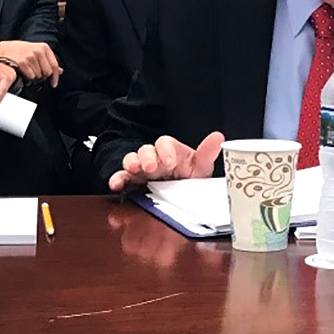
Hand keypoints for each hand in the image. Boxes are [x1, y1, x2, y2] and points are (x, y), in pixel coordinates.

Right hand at [0, 40, 61, 86]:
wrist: (3, 49)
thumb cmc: (20, 51)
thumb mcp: (36, 52)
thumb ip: (48, 61)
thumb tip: (61, 71)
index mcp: (44, 48)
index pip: (54, 65)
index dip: (55, 77)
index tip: (53, 84)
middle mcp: (38, 51)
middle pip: (47, 72)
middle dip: (42, 77)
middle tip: (35, 77)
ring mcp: (30, 56)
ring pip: (39, 76)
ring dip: (34, 78)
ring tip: (28, 73)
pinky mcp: (22, 62)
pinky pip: (31, 77)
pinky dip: (28, 78)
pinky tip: (24, 75)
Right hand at [108, 132, 224, 191]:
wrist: (182, 196)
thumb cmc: (189, 177)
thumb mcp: (200, 167)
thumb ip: (207, 153)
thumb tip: (218, 137)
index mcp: (171, 152)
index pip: (165, 143)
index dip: (166, 151)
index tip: (171, 162)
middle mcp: (154, 158)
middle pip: (146, 150)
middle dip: (147, 157)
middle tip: (152, 168)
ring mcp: (142, 169)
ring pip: (131, 160)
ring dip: (131, 163)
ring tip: (134, 170)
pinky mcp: (132, 182)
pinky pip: (121, 177)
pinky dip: (117, 179)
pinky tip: (116, 185)